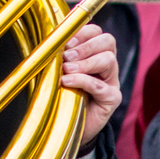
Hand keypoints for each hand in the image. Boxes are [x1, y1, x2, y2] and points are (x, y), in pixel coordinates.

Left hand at [60, 24, 120, 148]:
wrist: (67, 126)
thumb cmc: (61, 94)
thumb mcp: (58, 71)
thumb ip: (57, 56)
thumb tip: (47, 40)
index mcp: (94, 52)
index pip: (97, 32)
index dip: (82, 33)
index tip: (65, 42)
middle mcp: (107, 65)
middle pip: (107, 41)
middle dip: (84, 46)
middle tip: (66, 56)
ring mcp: (112, 81)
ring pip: (108, 60)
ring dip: (84, 62)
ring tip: (66, 69)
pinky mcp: (112, 99)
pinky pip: (101, 86)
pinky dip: (83, 81)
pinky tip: (67, 82)